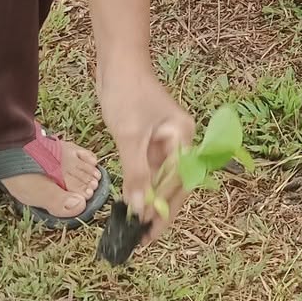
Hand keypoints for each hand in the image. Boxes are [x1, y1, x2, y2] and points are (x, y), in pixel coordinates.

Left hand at [100, 64, 194, 242]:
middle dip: (160, 210)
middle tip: (143, 238)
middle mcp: (180, 140)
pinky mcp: (151, 138)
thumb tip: (140, 210)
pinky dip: (143, 186)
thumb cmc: (127, 94)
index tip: (149, 234)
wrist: (118, 62)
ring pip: (162, 178)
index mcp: (183, 137)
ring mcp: (166, 140)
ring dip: (151, 200)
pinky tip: (133, 202)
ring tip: (136, 226)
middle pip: (175, 184)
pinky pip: (151, 169)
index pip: (178, 183)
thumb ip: (137, 175)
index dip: (164, 210)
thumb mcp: (130, 138)